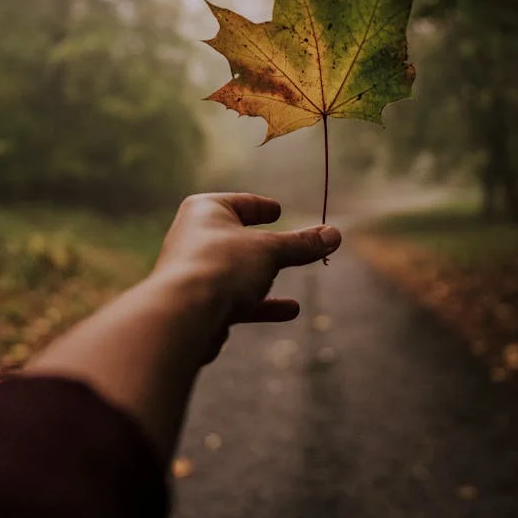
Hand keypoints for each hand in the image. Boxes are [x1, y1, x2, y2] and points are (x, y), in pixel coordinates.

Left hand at [152, 193, 341, 324]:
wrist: (182, 315)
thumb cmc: (223, 266)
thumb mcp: (270, 250)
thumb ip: (301, 244)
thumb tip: (335, 234)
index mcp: (205, 211)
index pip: (240, 203)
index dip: (261, 207)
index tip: (276, 211)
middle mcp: (193, 238)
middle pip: (238, 239)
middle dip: (265, 247)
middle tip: (288, 247)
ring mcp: (193, 273)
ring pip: (236, 273)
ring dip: (266, 280)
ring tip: (296, 288)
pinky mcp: (197, 305)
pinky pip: (234, 300)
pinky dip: (260, 305)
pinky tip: (289, 311)